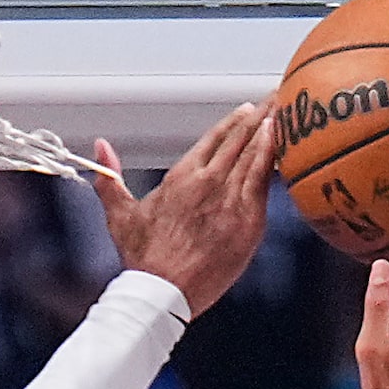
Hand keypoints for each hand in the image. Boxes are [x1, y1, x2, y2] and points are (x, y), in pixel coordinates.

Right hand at [91, 104, 274, 316]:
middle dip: (262, 115)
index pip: (215, 138)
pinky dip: (276, 161)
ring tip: (289, 111)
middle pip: (242, 139)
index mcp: (182, 176)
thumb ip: (110, 178)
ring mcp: (232, 200)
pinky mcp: (249, 222)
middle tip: (279, 95)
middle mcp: (209, 182)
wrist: (163, 293)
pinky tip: (287, 147)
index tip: (247, 108)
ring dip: (274, 130)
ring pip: (258, 155)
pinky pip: (266, 183)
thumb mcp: (120, 215)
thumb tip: (100, 146)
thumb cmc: (142, 259)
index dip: (234, 121)